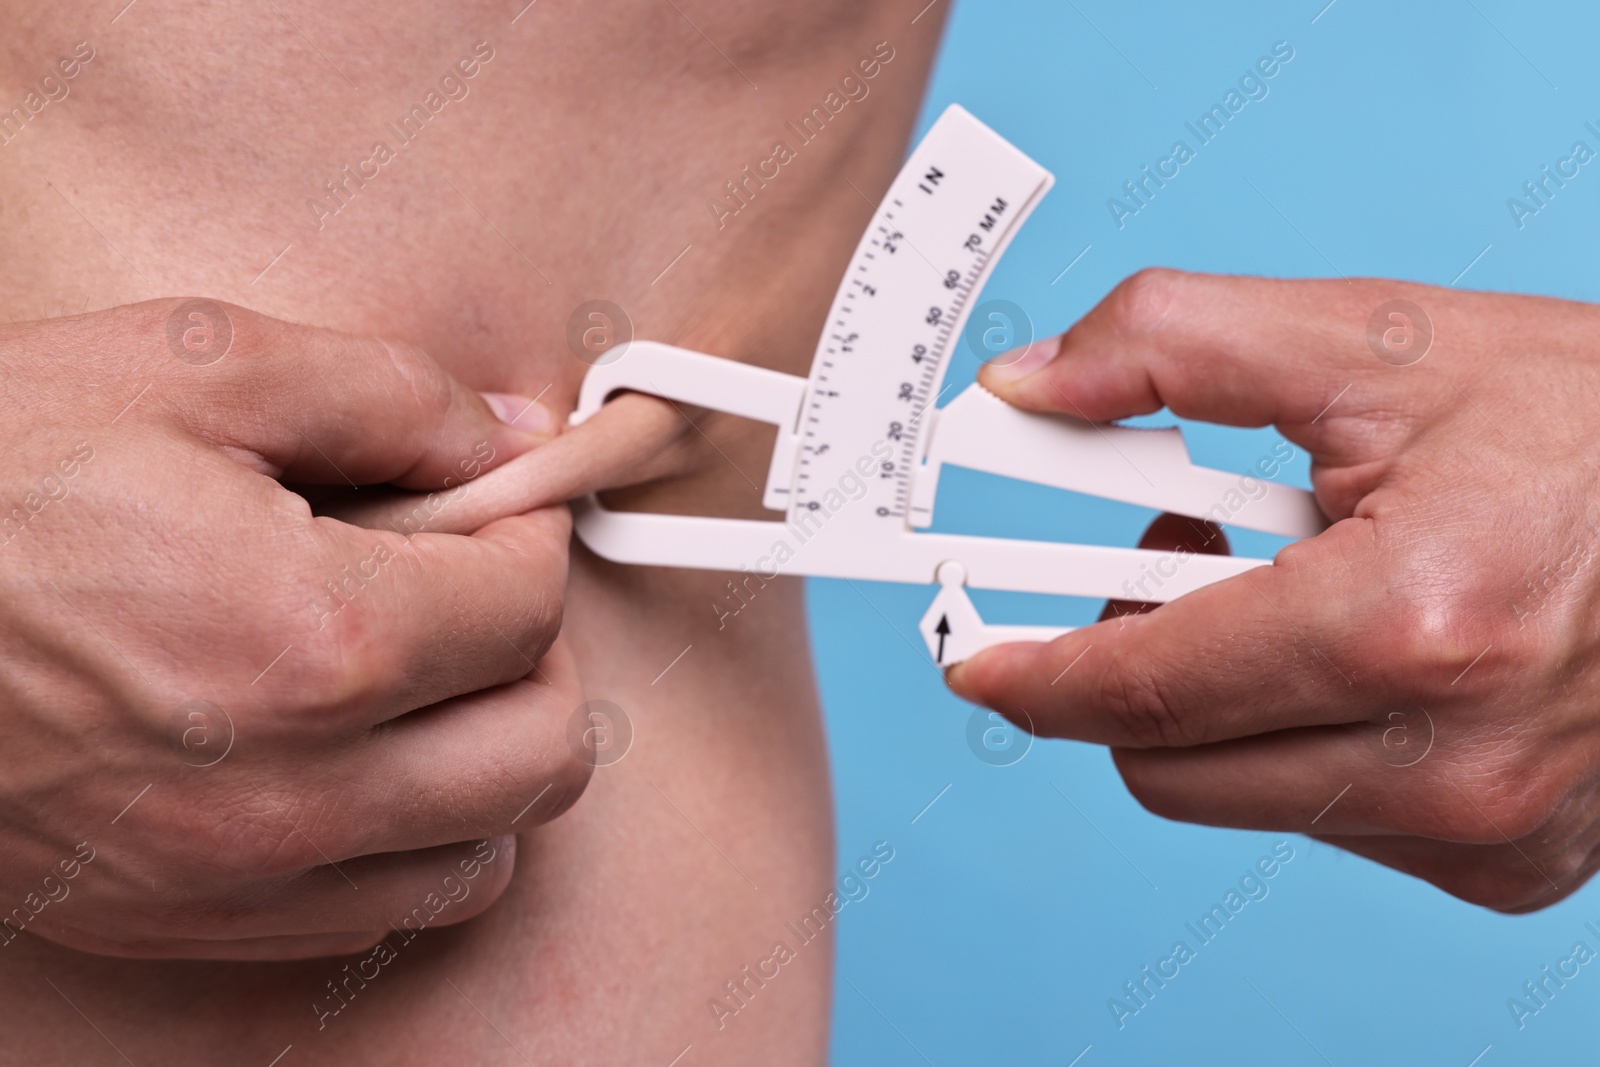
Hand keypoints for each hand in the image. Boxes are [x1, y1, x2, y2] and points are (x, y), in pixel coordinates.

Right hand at [0, 298, 591, 958]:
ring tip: (423, 679)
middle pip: (543, 748)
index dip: (527, 534)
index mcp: (319, 640)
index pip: (530, 606)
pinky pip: (386, 910)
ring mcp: (242, 875)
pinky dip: (415, 837)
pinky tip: (362, 758)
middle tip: (470, 590)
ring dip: (491, 757)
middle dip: (535, 652)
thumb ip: (389, 397)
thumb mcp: (193, 369)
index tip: (492, 506)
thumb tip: (511, 433)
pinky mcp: (186, 921)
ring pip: (485, 852)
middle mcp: (298, 789)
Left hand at [948, 268, 1599, 912]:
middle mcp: (1454, 763)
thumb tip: (1027, 390)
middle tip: (1172, 559)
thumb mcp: (1375, 341)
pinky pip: (1333, 818)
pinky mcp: (1514, 863)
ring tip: (1301, 583)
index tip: (970, 658)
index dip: (1032, 672)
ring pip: (1245, 792)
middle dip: (1132, 665)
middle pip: (1171, 764)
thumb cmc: (1587, 417)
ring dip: (1228, 695)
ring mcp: (1492, 832)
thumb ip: (1171, 346)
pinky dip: (1310, 737)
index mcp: (1409, 627)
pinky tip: (1368, 652)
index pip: (1147, 687)